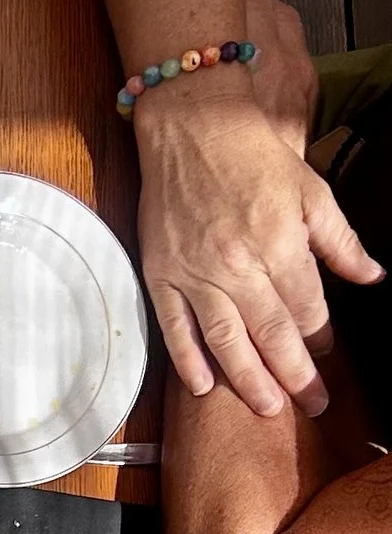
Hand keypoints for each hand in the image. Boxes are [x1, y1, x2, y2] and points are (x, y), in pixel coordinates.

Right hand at [133, 0, 379, 420]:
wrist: (190, 125)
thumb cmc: (253, 152)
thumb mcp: (312, 189)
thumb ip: (341, 241)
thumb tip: (372, 277)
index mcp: (281, 241)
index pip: (308, 306)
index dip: (321, 339)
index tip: (328, 360)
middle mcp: (240, 264)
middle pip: (273, 333)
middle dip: (295, 374)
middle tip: (311, 405)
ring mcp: (196, 274)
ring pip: (227, 340)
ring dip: (248, 380)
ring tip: (267, 408)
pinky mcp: (162, 274)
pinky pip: (175, 328)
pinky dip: (189, 361)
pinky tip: (205, 388)